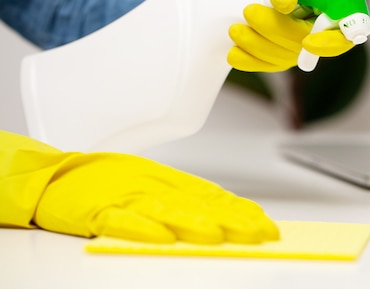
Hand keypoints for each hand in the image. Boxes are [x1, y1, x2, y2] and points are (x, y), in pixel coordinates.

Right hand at [0, 131, 277, 243]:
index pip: (215, 198)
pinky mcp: (99, 211)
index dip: (242, 212)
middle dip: (233, 221)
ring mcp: (128, 198)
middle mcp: (155, 189)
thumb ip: (188, 200)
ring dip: (196, 223)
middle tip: (259, 233)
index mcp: (170, 183)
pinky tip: (162, 237)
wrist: (59, 175)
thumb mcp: (155, 185)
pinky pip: (122, 221)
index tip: (267, 225)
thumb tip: (226, 215)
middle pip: (199, 206)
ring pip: (167, 211)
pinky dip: (142, 228)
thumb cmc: (110, 180)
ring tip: (220, 235)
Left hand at [227, 4, 354, 71]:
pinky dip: (251, 62)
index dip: (333, 41)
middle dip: (278, 32)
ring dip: (259, 46)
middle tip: (248, 12)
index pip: (345, 27)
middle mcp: (315, 20)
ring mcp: (295, 38)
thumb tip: (287, 5)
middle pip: (309, 44)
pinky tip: (234, 53)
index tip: (308, 41)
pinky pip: (270, 66)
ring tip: (234, 28)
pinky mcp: (275, 53)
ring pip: (287, 58)